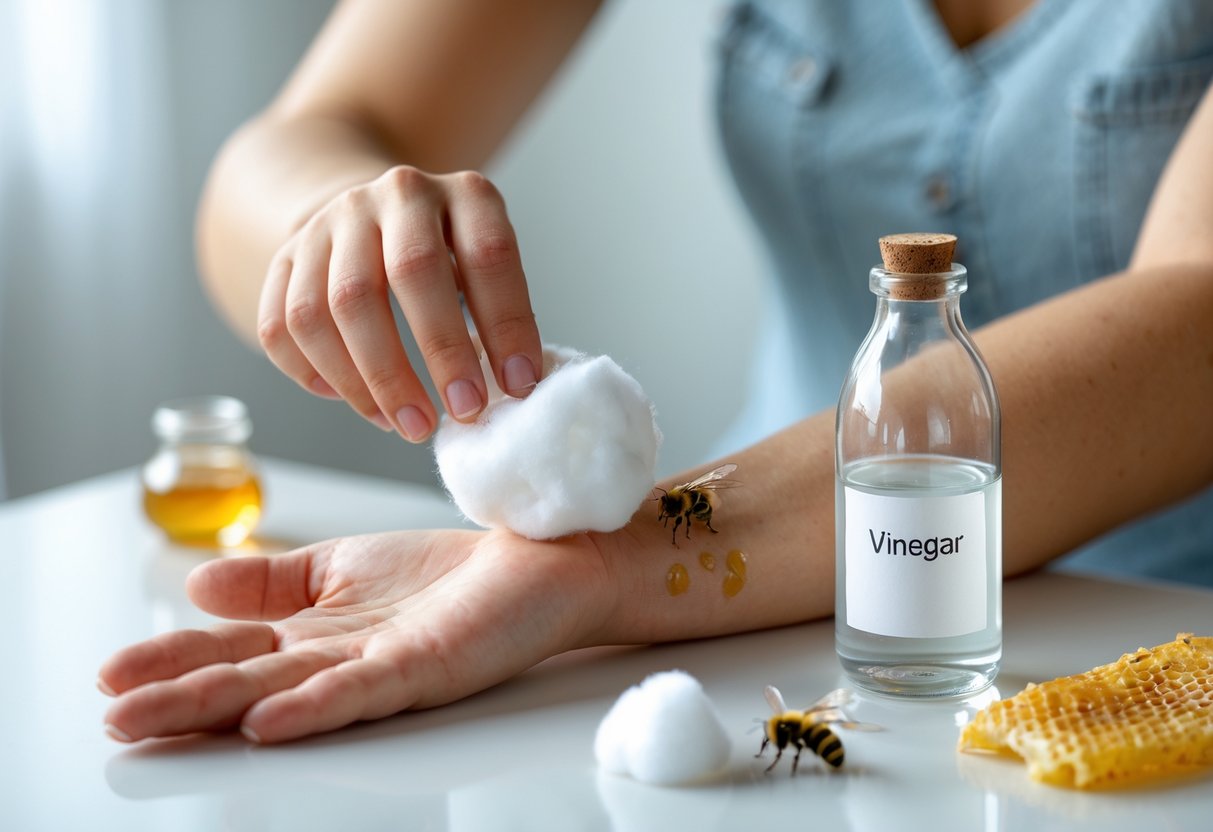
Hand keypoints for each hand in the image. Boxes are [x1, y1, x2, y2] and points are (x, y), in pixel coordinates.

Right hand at [99, 529, 611, 743]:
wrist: (538, 557)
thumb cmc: (449, 573)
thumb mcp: (345, 566)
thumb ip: (276, 580)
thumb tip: (199, 581)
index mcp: (319, 633)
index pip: (234, 647)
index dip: (175, 659)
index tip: (113, 673)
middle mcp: (341, 658)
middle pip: (248, 678)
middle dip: (178, 697)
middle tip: (115, 714)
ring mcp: (379, 668)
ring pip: (285, 692)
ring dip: (218, 711)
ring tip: (153, 723)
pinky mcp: (422, 667)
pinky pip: (360, 690)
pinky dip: (310, 706)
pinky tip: (263, 720)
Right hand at [258, 165, 542, 440]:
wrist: (374, 212)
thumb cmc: (451, 258)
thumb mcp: (490, 267)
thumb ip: (501, 316)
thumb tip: (515, 386)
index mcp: (464, 194)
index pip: (489, 254)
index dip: (506, 324)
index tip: (518, 384)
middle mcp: (397, 195)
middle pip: (410, 272)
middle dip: (441, 353)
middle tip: (463, 412)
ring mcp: (333, 221)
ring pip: (333, 307)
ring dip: (373, 380)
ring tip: (409, 425)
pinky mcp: (286, 255)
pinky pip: (281, 325)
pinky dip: (315, 375)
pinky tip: (359, 403)